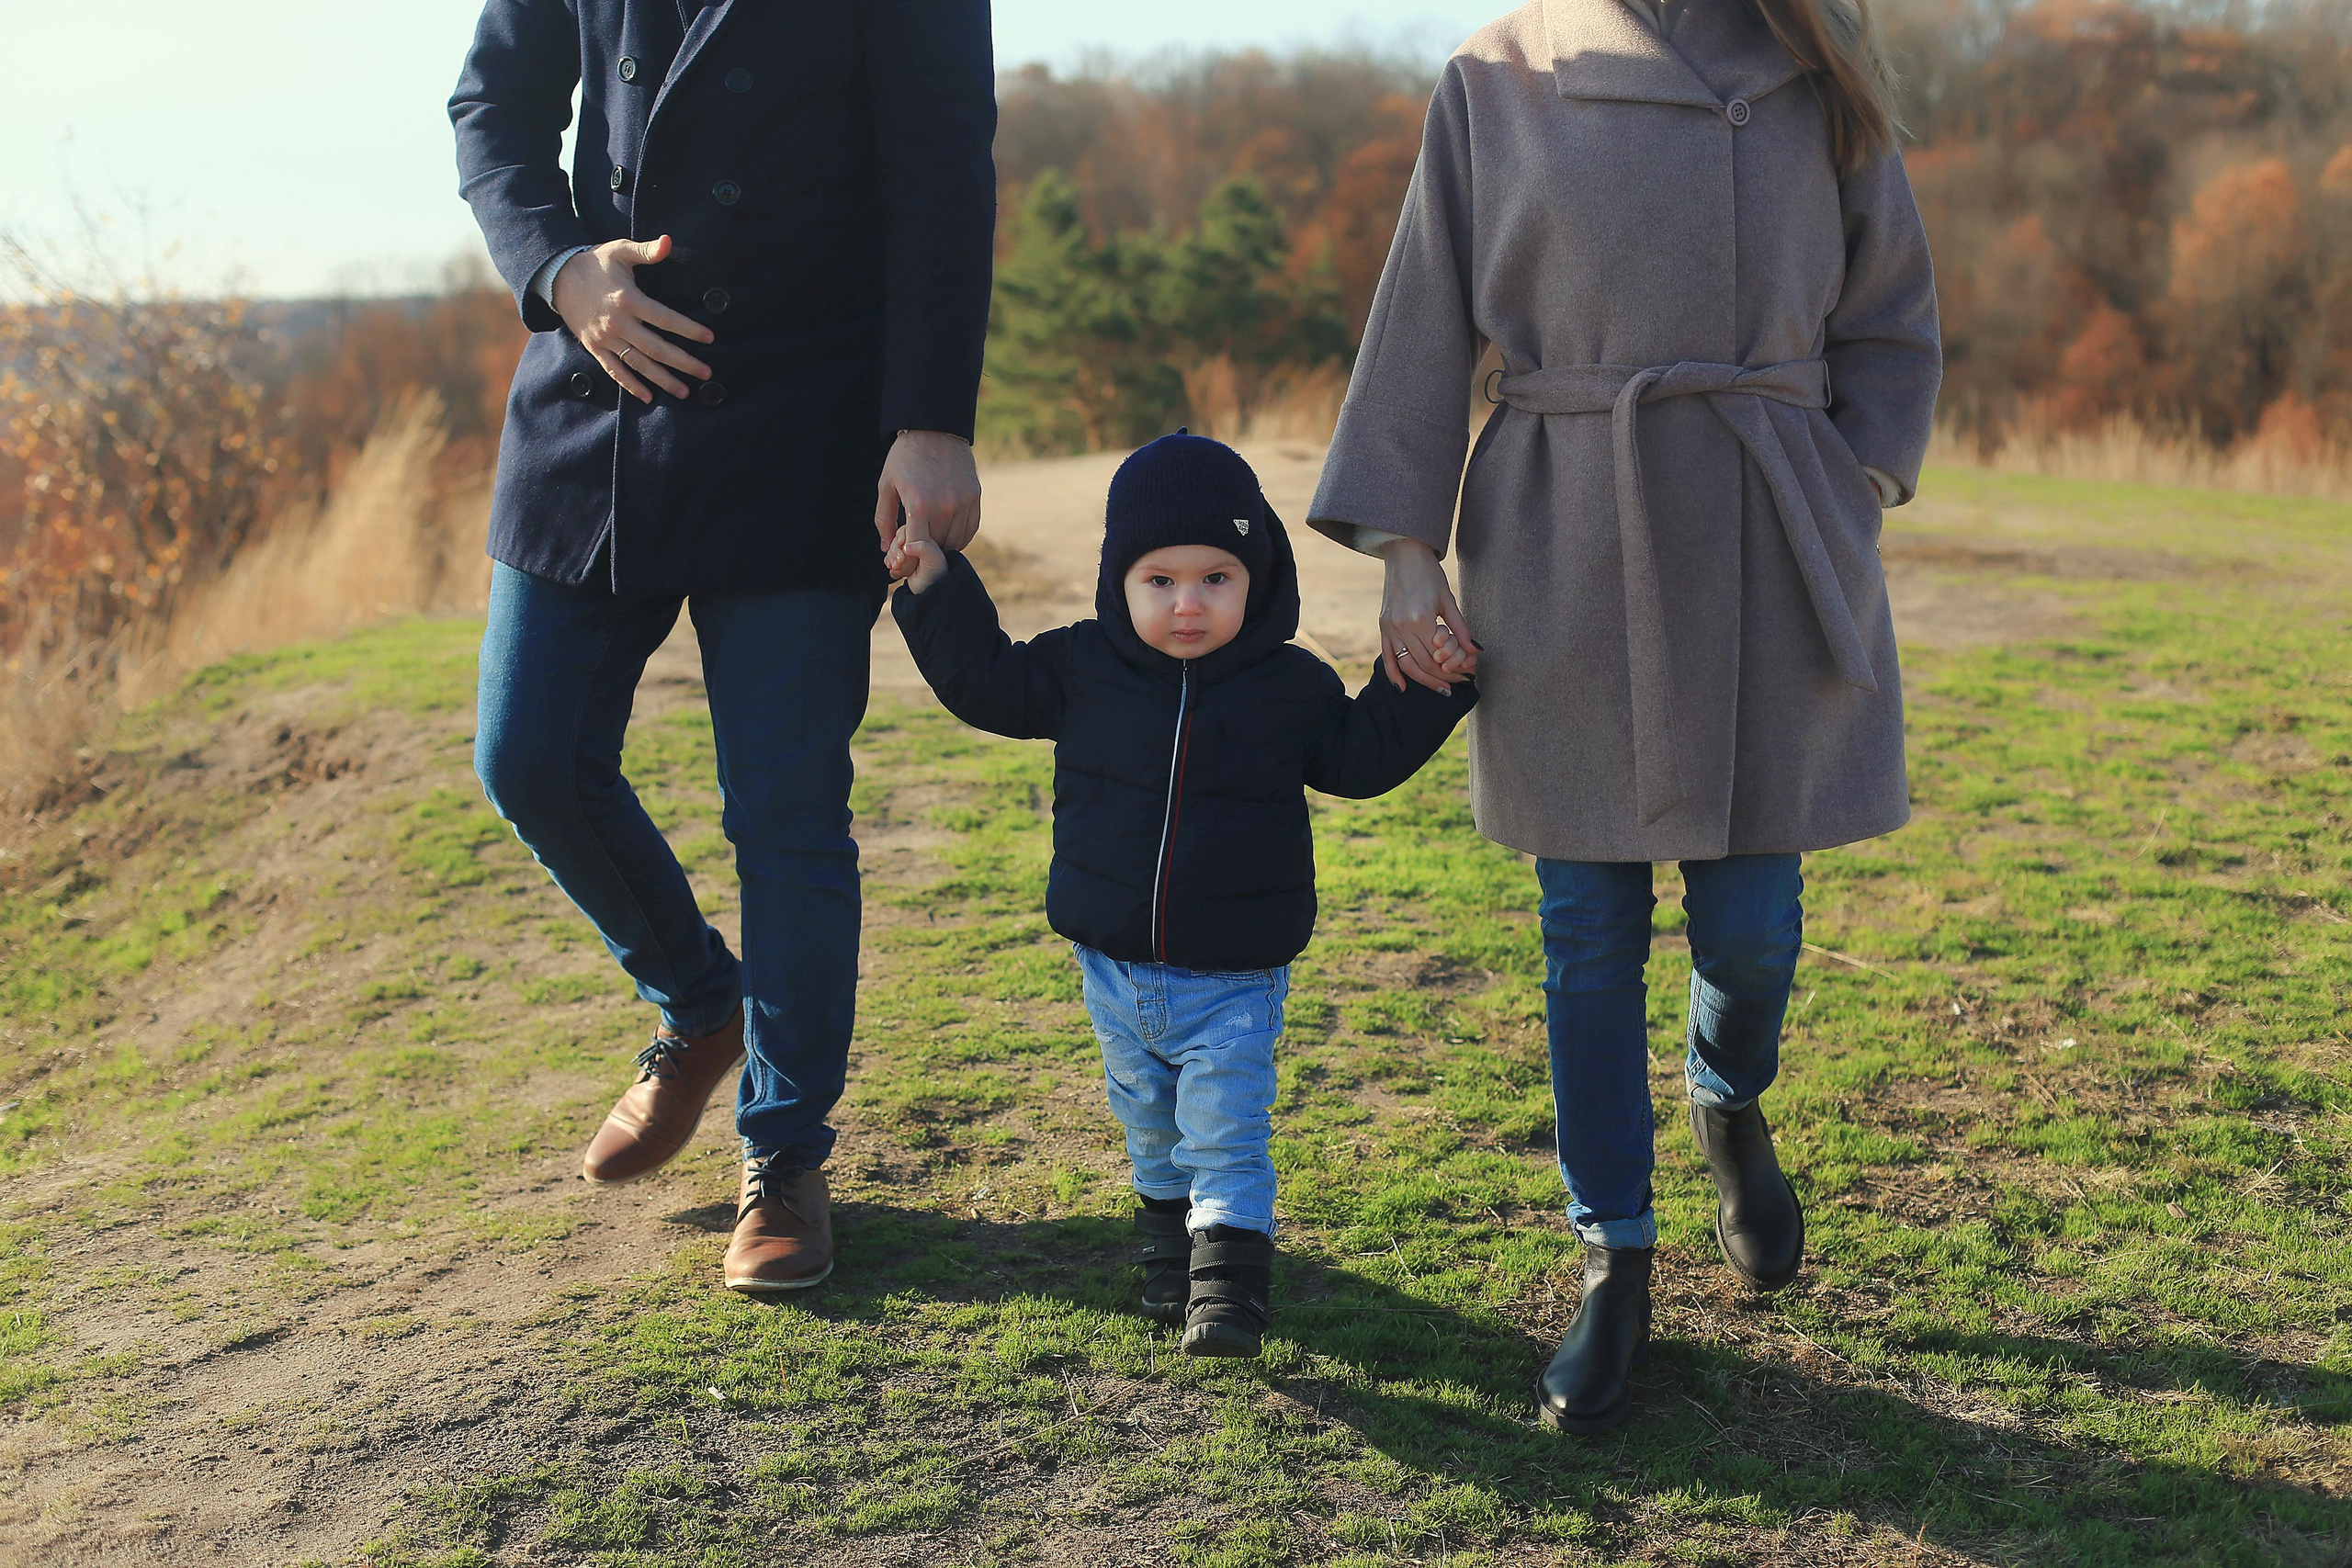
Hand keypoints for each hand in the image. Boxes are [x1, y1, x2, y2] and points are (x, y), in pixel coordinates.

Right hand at [551, 235, 713, 403]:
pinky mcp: (595, 347)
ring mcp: (605, 338)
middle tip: (706, 373)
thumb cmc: (595, 263)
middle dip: (683, 362)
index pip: (664, 318)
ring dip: (662, 380)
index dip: (688, 329)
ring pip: (638, 364)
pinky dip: (630, 385)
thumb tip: (668, 242)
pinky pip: (614, 370)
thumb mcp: (619, 250)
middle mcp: (618, 323)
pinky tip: (648, 397)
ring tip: (685, 392)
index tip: (709, 339)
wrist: (557, 277)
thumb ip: (646, 250)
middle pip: (655, 348)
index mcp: (628, 299)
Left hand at [875, 430, 980, 559]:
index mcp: (919, 505)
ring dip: (942, 545)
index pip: (918, 547)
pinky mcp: (975, 496)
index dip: (910, 555)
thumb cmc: (905, 458)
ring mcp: (963, 502)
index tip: (905, 554)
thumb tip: (885, 549)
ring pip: (955, 540)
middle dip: (925, 551)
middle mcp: (945, 507)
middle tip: (916, 548)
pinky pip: (971, 529)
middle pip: (936, 546)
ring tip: (931, 541)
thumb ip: (884, 519)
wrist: (934, 428)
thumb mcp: (886, 485)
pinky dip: (960, 537)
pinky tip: (949, 536)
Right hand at [888, 530, 948, 592]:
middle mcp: (916, 543)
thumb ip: (922, 548)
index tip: (902, 545)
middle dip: (895, 550)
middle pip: (897, 538)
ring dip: (891, 557)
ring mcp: (908, 552)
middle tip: (899, 562)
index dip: (902, 535)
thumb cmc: (937, 575)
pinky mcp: (901, 561)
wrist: (931, 592)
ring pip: (892, 548)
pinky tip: (895, 571)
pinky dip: (889, 563)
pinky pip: (889, 557)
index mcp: (925, 537)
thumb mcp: (933, 560)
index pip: (909, 529)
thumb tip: (906, 547)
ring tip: (896, 568)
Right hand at [1377, 537, 1477, 693]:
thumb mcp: (1448, 600)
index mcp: (1421, 619)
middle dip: (1443, 677)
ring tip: (1441, 688)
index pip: (1439, 657)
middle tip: (1458, 684)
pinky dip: (1394, 674)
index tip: (1468, 675)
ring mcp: (1390, 627)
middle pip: (1423, 664)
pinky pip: (1387, 656)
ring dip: (1424, 680)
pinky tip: (1403, 689)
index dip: (1454, 670)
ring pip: (1407, 665)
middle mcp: (1402, 626)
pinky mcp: (1383, 626)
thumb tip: (1475, 652)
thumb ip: (1460, 629)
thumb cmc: (1429, 574)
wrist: (1404, 554)